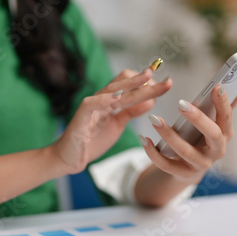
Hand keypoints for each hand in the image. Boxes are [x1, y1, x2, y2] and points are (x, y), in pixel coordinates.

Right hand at [48, 69, 171, 173]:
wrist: (71, 158)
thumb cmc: (92, 140)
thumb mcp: (118, 124)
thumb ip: (131, 111)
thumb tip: (151, 100)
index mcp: (111, 101)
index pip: (129, 84)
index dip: (147, 83)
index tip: (165, 84)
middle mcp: (102, 99)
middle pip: (125, 84)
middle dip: (146, 80)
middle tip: (166, 79)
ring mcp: (91, 106)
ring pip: (112, 90)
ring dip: (131, 84)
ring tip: (147, 78)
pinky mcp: (81, 117)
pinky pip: (91, 104)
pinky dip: (103, 99)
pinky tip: (117, 97)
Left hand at [140, 86, 236, 184]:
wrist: (190, 168)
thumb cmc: (202, 138)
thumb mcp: (214, 124)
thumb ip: (224, 107)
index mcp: (225, 134)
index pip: (227, 118)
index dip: (223, 103)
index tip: (216, 87)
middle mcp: (216, 151)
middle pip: (212, 134)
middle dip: (198, 118)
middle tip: (180, 102)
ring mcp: (200, 164)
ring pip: (185, 151)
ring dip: (169, 135)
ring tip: (154, 119)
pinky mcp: (183, 173)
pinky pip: (166, 165)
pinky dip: (153, 153)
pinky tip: (144, 139)